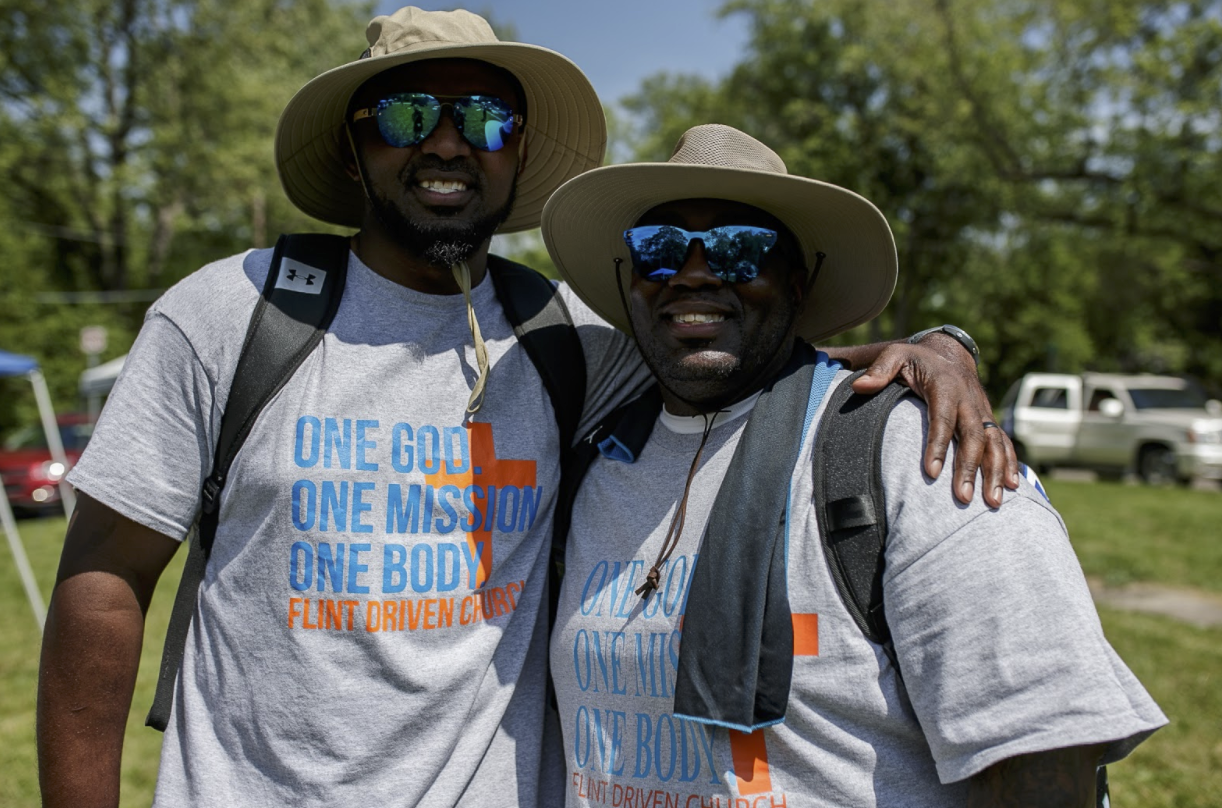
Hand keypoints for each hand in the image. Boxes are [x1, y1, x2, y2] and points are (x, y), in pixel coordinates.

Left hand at [850, 333, 1018, 506]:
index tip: (931, 472)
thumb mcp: (896, 356)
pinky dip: (1010, 463)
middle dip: (970, 468)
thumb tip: (859, 387)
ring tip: (992, 501)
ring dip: (995, 472)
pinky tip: (1012, 486)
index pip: (942, 418)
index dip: (937, 445)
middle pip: (973, 436)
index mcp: (945, 386)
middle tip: (963, 498)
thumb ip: (879, 371)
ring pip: (993, 443)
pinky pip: (1003, 442)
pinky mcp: (989, 420)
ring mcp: (982, 411)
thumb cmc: (915, 360)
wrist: (947, 354)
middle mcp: (968, 399)